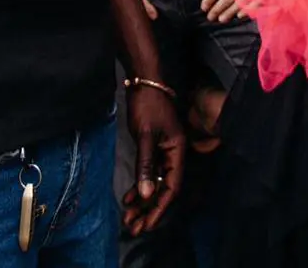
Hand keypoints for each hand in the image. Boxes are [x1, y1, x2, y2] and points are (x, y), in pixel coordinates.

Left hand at [121, 86, 185, 236]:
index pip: (172, 187)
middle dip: (150, 209)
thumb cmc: (147, 105)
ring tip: (129, 216)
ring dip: (144, 200)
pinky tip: (130, 197)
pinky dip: (141, 185)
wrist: (144, 80)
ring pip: (157, 181)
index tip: (147, 224)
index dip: (160, 208)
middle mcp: (175, 153)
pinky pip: (151, 172)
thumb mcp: (145, 135)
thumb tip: (148, 193)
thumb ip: (146, 165)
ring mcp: (165, 150)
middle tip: (134, 227)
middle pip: (165, 188)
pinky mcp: (155, 146)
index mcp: (178, 150)